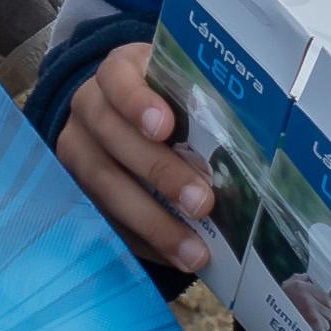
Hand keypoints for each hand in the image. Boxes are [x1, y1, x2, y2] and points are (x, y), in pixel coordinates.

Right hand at [53, 39, 217, 275]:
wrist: (122, 113)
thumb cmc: (168, 98)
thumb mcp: (181, 85)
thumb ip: (202, 100)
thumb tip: (254, 136)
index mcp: (118, 72)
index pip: (118, 79)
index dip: (137, 103)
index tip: (164, 127)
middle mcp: (88, 108)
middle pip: (112, 137)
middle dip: (158, 172)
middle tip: (202, 203)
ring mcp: (76, 150)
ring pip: (104, 185)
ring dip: (152, 221)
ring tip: (194, 251)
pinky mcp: (76, 189)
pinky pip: (105, 219)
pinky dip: (142, 241)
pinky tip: (175, 258)